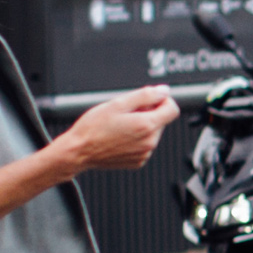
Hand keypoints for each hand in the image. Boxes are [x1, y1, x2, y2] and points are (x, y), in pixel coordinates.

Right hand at [57, 86, 176, 173]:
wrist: (79, 151)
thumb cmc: (93, 127)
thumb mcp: (118, 103)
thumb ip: (145, 95)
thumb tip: (164, 91)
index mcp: (146, 125)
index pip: (172, 109)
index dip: (162, 100)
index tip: (149, 100)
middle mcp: (149, 142)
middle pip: (161, 120)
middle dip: (148, 113)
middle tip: (126, 113)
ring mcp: (144, 154)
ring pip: (153, 133)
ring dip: (142, 126)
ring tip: (120, 126)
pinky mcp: (139, 161)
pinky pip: (145, 145)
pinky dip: (137, 139)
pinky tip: (120, 137)